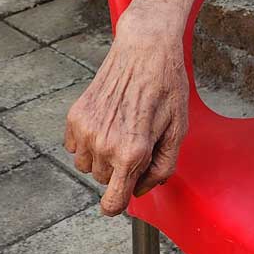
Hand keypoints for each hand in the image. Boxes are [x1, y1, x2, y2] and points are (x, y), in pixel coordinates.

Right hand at [64, 22, 187, 216]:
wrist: (145, 49)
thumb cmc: (166, 87)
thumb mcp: (178, 130)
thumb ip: (163, 167)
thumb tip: (142, 189)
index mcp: (133, 152)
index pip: (113, 202)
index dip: (118, 205)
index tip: (119, 200)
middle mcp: (105, 145)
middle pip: (104, 181)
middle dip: (120, 169)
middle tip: (137, 141)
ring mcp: (86, 130)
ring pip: (88, 166)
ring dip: (102, 157)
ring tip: (122, 130)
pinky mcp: (75, 116)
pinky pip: (75, 148)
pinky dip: (88, 141)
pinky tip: (107, 121)